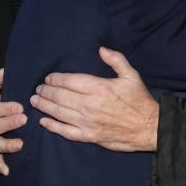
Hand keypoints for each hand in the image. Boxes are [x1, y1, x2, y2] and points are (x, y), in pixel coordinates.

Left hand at [31, 47, 158, 151]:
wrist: (149, 127)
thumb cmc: (140, 100)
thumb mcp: (132, 75)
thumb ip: (116, 60)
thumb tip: (101, 49)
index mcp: (99, 88)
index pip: (70, 81)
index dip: (56, 79)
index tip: (49, 78)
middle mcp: (90, 105)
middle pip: (60, 96)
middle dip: (46, 91)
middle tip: (39, 88)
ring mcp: (88, 122)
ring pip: (59, 113)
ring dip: (44, 106)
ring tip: (36, 100)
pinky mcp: (89, 136)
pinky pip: (66, 131)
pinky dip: (53, 126)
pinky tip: (44, 121)